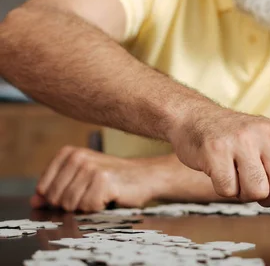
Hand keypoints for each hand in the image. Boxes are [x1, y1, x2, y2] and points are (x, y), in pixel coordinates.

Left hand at [31, 146, 154, 211]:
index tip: (77, 190)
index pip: (43, 188)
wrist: (144, 176)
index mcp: (68, 153)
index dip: (58, 197)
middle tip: (91, 193)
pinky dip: (98, 208)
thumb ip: (54, 189)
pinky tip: (110, 196)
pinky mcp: (104, 181)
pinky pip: (88, 207)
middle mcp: (78, 157)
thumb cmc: (111, 179)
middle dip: (72, 203)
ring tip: (101, 194)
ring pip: (70, 204)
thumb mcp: (79, 179)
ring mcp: (91, 168)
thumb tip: (34, 201)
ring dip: (86, 206)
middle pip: (55, 198)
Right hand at [168, 108, 269, 235]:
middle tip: (255, 181)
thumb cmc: (234, 137)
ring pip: (258, 192)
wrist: (196, 117)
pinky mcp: (216, 149)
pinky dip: (224, 188)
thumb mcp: (268, 146)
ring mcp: (241, 140)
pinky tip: (219, 169)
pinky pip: (228, 190)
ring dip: (245, 192)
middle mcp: (267, 133)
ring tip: (236, 173)